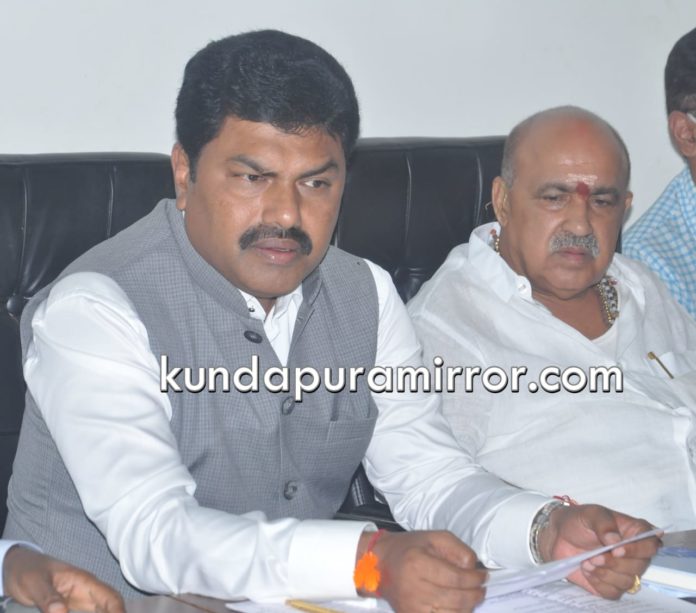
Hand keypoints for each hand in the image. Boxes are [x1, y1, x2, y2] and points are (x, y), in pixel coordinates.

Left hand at [3, 546, 124, 612]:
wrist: (17, 568)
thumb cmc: (28, 570)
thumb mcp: (36, 583)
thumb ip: (49, 597)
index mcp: (84, 581)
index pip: (110, 597)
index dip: (119, 611)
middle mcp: (88, 591)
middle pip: (111, 605)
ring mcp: (82, 599)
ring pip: (103, 611)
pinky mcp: (74, 607)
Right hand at [358, 530, 485, 612]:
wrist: (379, 564)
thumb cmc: (409, 548)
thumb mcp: (434, 537)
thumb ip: (458, 548)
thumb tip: (474, 568)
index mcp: (418, 563)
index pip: (456, 578)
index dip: (475, 579)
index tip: (484, 576)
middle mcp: (414, 588)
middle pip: (456, 599)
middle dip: (475, 595)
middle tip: (481, 589)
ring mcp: (411, 607)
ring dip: (468, 607)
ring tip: (472, 597)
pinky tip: (459, 607)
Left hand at [537, 504, 660, 599]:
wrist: (558, 536)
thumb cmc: (578, 521)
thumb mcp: (590, 513)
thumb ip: (604, 523)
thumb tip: (615, 540)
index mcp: (633, 532)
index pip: (650, 544)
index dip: (637, 550)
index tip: (617, 550)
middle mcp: (633, 553)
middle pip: (640, 566)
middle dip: (615, 563)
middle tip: (594, 556)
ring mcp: (623, 570)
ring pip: (627, 581)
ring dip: (605, 573)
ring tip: (587, 561)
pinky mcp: (611, 584)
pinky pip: (613, 592)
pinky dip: (599, 583)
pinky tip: (587, 571)